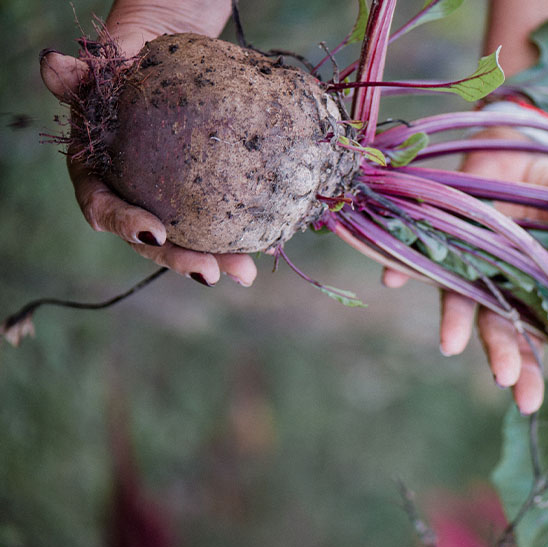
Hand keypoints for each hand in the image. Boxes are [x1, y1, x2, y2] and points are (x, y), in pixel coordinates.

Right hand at [39, 0, 255, 286]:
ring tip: (245, 271)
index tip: (155, 232)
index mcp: (99, 171)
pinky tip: (268, 245)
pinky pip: (219, 219)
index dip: (125, 225)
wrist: (173, 46)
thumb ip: (86, 77)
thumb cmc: (136, 52)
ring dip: (217, 259)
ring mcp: (169, 197)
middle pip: (149, 238)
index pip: (103, 206)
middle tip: (209, 272)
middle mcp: (133, 192)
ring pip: (189, 237)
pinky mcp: (203, 192)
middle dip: (178, 260)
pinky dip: (241, 234)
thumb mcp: (112, 60)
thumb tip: (53, 67)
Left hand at [383, 127, 547, 413]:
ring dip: (455, 322)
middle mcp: (500, 281)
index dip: (532, 366)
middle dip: (502, 355)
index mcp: (538, 281)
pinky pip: (414, 256)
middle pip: (499, 326)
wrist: (510, 151)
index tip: (529, 400)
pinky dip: (401, 267)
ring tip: (451, 345)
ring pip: (460, 298)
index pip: (538, 332)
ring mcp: (469, 262)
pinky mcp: (441, 237)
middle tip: (505, 384)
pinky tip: (391, 280)